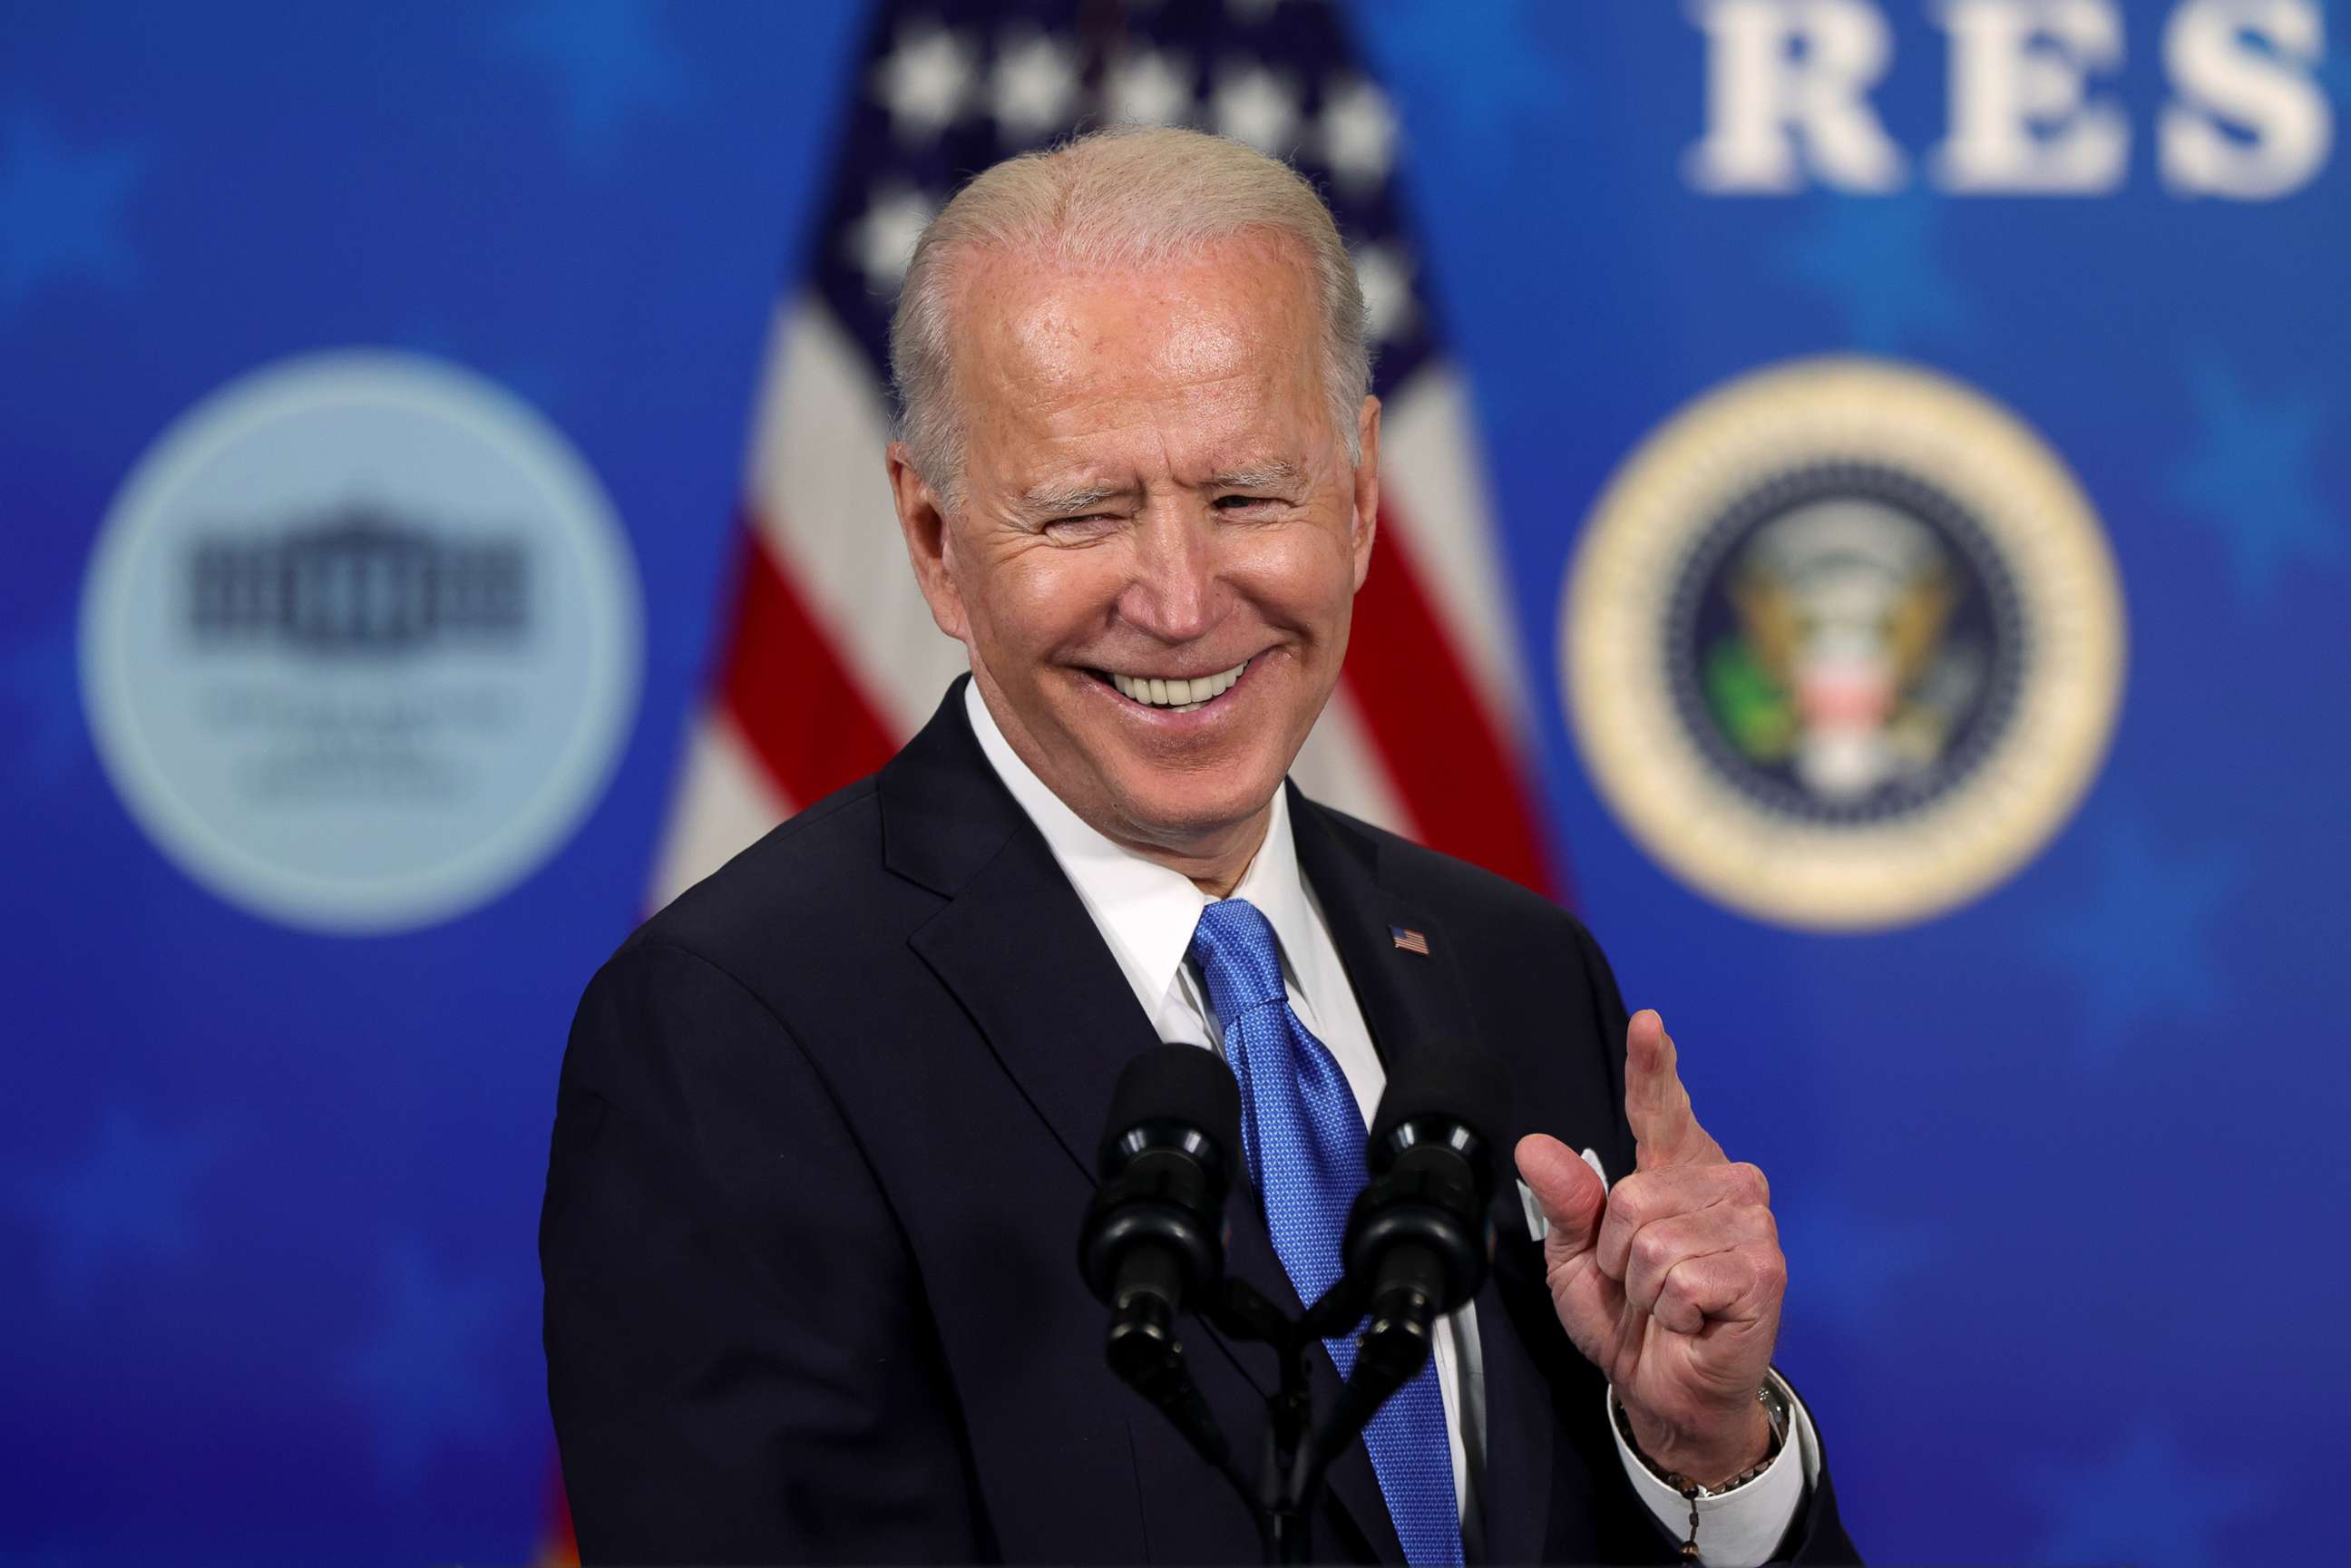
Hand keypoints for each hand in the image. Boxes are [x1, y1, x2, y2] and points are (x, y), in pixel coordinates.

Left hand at [1516, 1010, 1784, 1486]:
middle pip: (1631, 1196)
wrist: (1665, 1387)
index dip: (1652, 1066)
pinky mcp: (1763, 1270)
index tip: (1648, 1024)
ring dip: (1642, 1287)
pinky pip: (1681, 1280)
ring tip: (1668, 1302)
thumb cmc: (1628, 1317)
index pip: (1660, 1107)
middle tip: (1640, 1282)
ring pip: (1652, 1241)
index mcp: (1675, 1169)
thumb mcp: (1574, 1259)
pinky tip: (1692, 1321)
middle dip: (1615, 1253)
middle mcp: (1722, 1183)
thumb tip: (1535, 1148)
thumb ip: (1565, 1201)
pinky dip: (1670, 1311)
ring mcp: (1750, 1224)